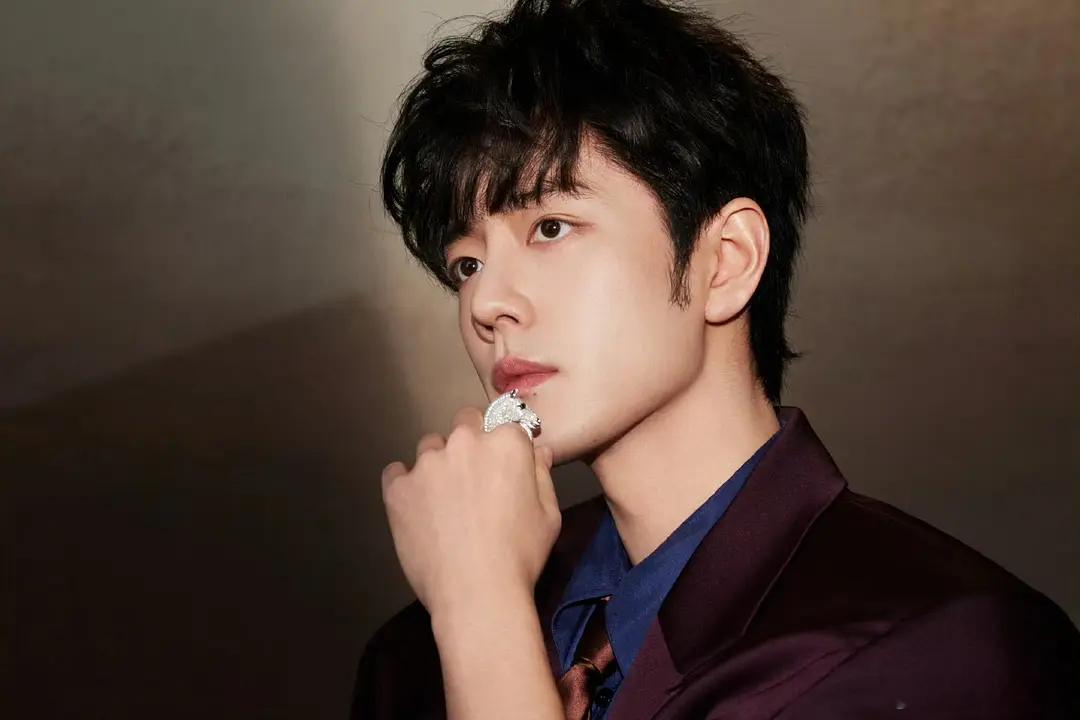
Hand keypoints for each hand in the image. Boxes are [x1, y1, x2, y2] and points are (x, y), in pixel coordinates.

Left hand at [380, 406, 561, 619]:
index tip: (505, 459)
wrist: (476, 593)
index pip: (504, 421)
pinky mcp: (398, 488)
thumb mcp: (549, 516)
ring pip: (430, 446)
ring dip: (438, 462)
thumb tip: (537, 450)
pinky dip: (405, 484)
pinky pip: (396, 472)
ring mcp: (427, 464)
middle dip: (471, 440)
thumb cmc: (521, 555)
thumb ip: (541, 475)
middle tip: (474, 476)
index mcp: (505, 443)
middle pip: (465, 421)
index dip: (505, 440)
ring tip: (443, 498)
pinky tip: (416, 507)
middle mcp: (464, 442)